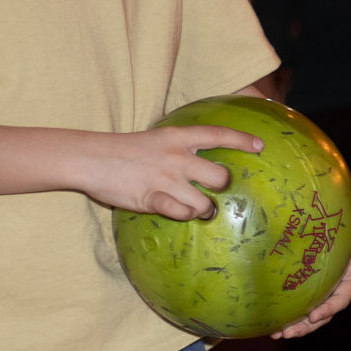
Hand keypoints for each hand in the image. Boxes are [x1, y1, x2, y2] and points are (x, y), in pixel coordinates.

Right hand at [80, 125, 259, 219]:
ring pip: (204, 202)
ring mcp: (165, 179)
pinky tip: (177, 211)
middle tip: (214, 190)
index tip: (260, 146)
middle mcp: (176, 157)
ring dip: (204, 208)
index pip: (218, 134)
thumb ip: (180, 147)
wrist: (90, 158)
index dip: (242, 140)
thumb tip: (204, 159)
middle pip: (220, 177)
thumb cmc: (126, 150)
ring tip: (197, 208)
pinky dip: (184, 215)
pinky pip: (181, 213)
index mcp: (177, 138)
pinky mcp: (151, 199)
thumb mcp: (157, 139)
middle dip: (222, 187)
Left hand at [272, 199, 350, 338]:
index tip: (314, 315)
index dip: (330, 308)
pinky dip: (288, 312)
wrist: (336, 210)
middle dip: (307, 326)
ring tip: (277, 333)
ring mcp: (323, 284)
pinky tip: (272, 319)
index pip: (343, 295)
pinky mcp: (308, 282)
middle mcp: (337, 283)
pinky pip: (299, 300)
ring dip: (296, 325)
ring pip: (311, 311)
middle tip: (287, 333)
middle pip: (324, 311)